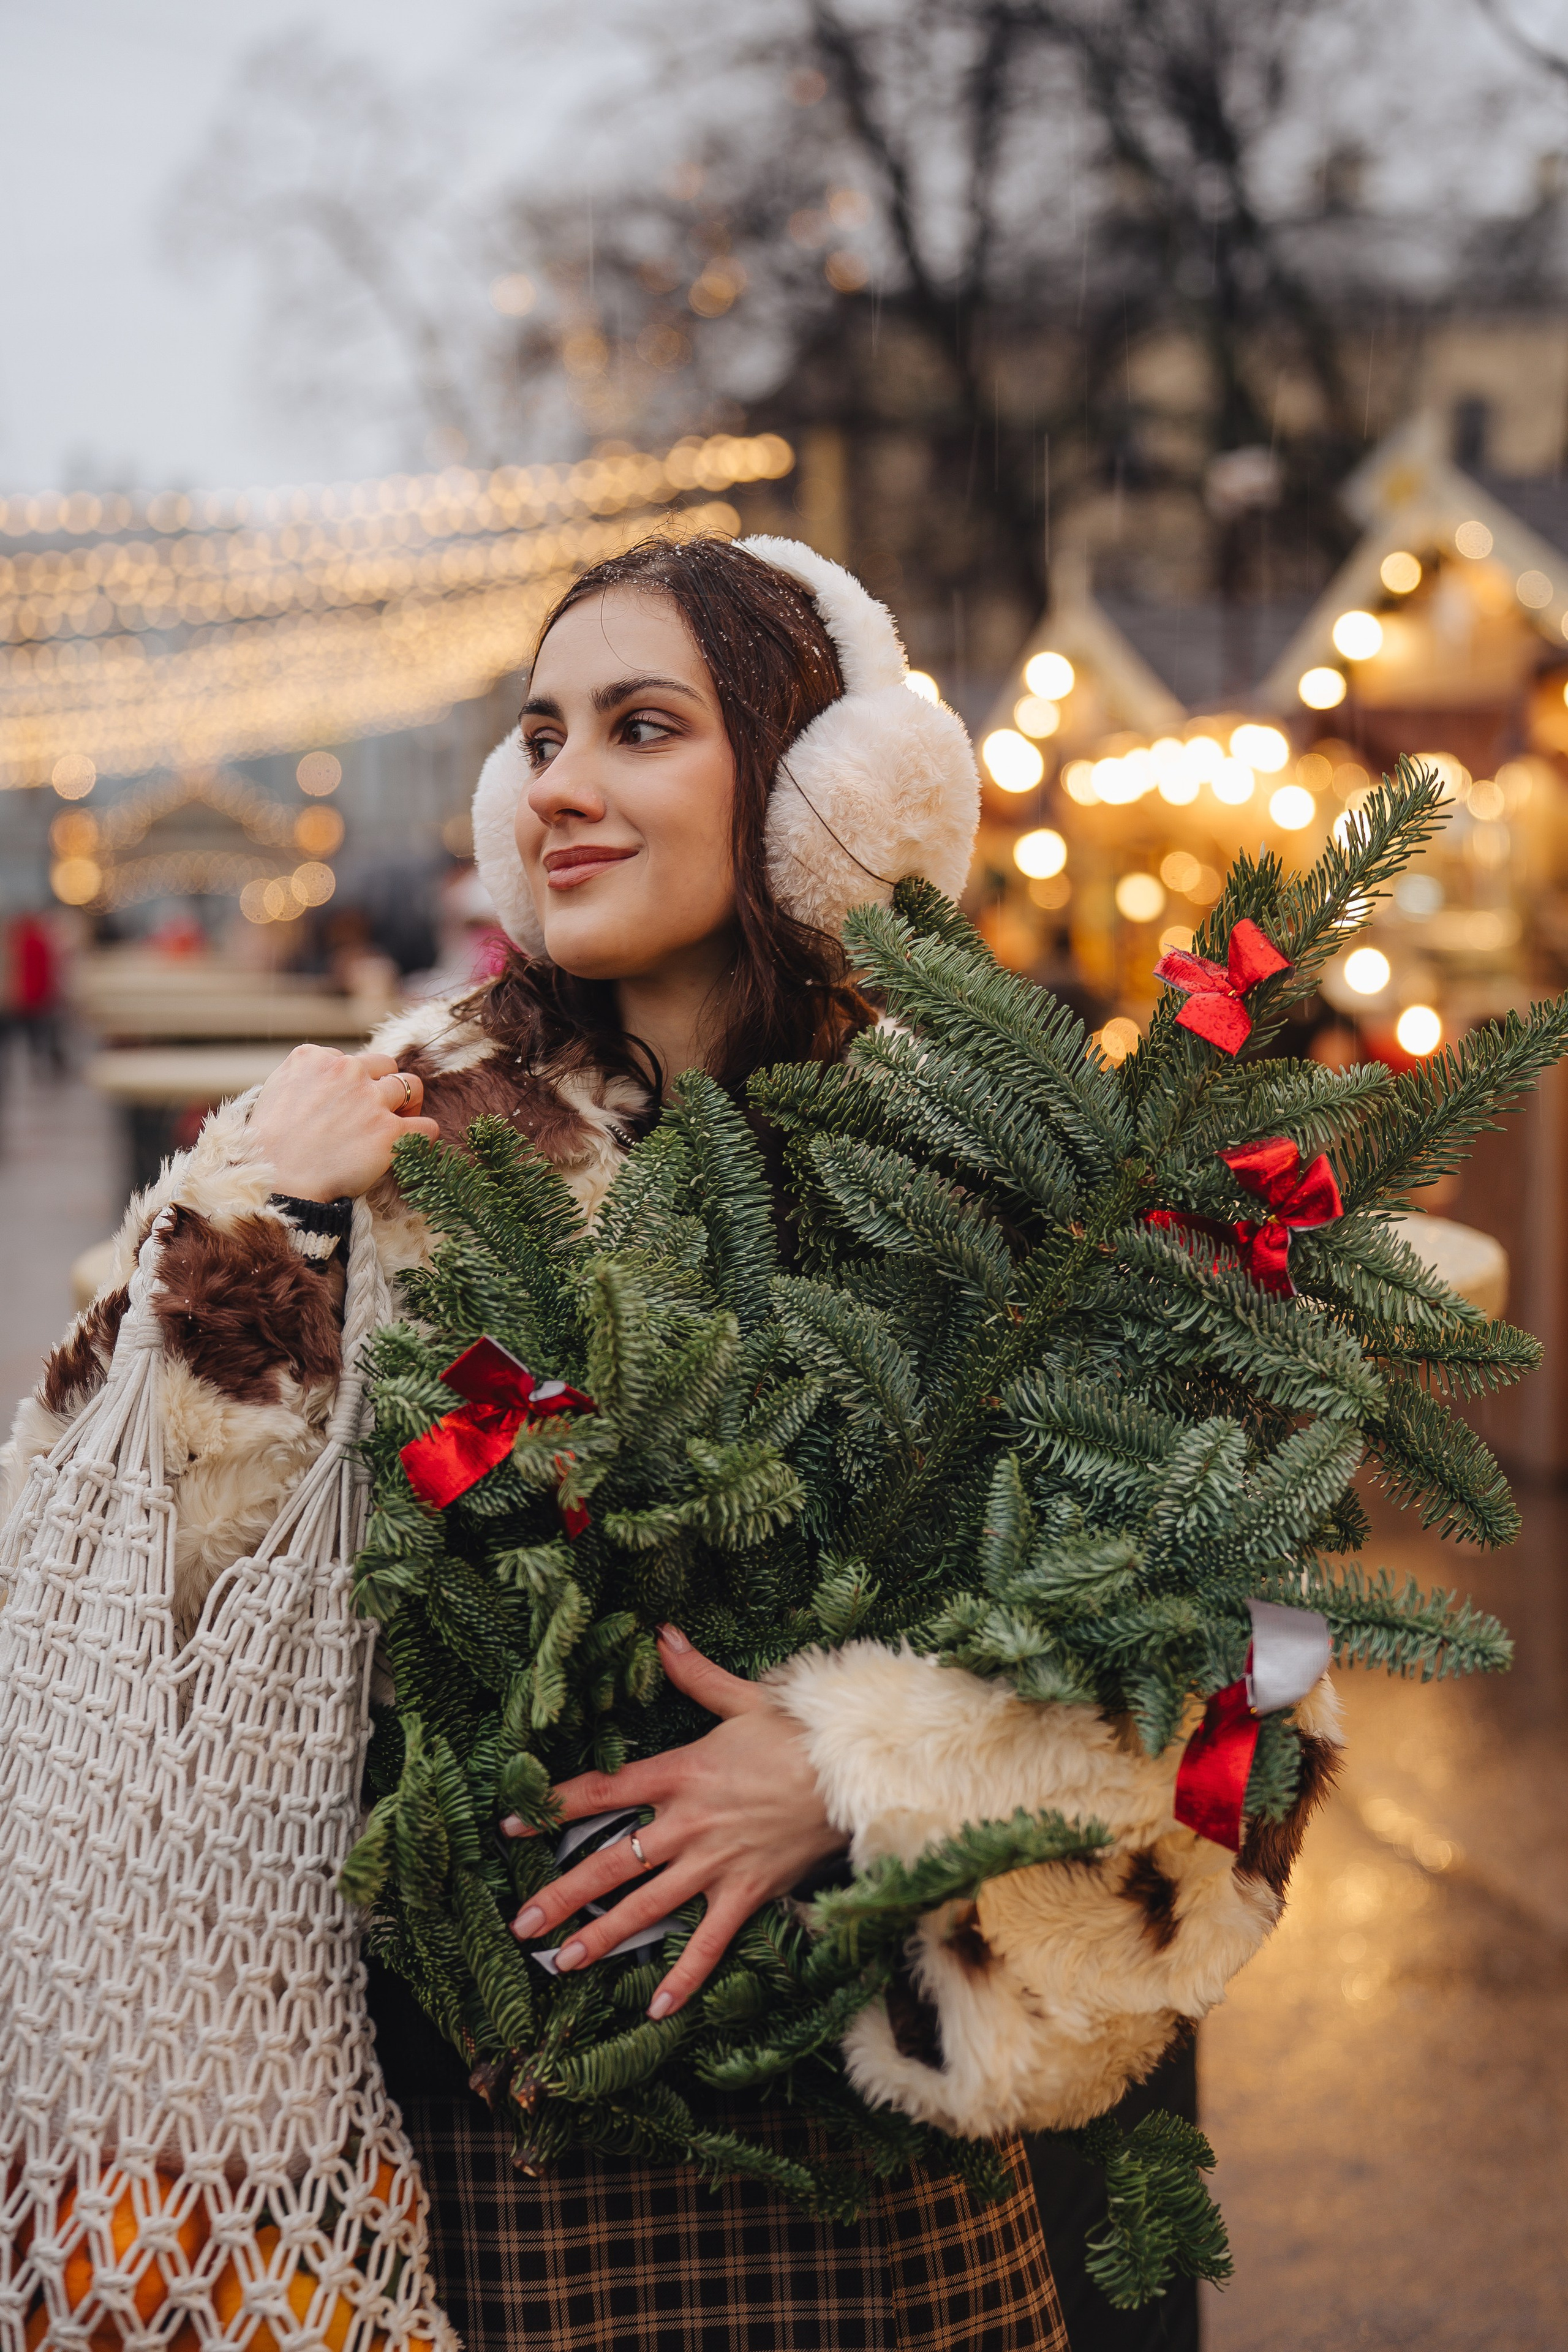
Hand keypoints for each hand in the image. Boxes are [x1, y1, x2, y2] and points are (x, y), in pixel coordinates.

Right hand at [247, 1043, 440, 1200]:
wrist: (276, 1179)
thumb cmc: (269, 1146)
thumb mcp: (274, 1091)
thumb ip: (305, 1078)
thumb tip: (326, 1081)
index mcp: (314, 1057)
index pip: (351, 1060)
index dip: (353, 1084)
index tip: (344, 1109)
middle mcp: (346, 1070)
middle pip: (386, 1065)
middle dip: (385, 1087)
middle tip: (378, 1113)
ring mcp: (371, 1099)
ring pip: (412, 1086)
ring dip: (407, 1107)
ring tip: (396, 1128)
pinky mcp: (390, 1131)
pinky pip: (427, 1126)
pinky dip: (423, 1136)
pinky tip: (410, 1148)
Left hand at [502, 1627, 846, 2019]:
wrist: (857, 1773)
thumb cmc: (800, 1733)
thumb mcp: (744, 1698)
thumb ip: (696, 1673)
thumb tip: (662, 1633)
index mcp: (680, 1773)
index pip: (602, 1792)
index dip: (552, 1808)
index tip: (511, 1826)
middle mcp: (687, 1823)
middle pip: (611, 1862)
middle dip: (562, 1895)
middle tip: (520, 1923)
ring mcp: (715, 1863)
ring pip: (646, 1907)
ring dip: (602, 1937)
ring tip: (561, 1962)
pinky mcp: (747, 1892)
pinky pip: (709, 1943)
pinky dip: (683, 1977)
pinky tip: (656, 2007)